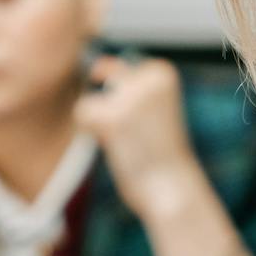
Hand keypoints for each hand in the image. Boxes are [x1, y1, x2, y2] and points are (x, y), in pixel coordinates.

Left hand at [74, 53, 208, 220]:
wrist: (173, 190)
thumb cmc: (159, 152)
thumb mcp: (150, 105)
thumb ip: (125, 80)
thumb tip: (95, 66)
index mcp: (162, 71)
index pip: (120, 73)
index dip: (127, 103)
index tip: (151, 125)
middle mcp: (148, 77)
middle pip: (103, 83)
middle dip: (114, 113)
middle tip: (141, 136)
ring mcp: (130, 97)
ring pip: (90, 101)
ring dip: (103, 125)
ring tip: (130, 142)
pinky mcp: (112, 118)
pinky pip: (82, 114)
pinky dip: (93, 134)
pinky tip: (118, 146)